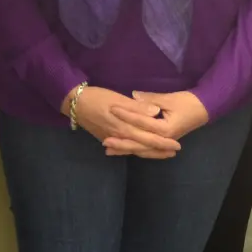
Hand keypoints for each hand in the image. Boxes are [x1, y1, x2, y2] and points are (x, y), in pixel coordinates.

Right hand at [65, 85, 182, 158]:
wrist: (74, 103)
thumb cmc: (98, 97)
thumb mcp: (118, 99)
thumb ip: (137, 107)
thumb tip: (156, 112)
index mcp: (126, 127)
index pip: (149, 139)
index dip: (164, 143)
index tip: (177, 146)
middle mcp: (121, 137)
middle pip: (144, 147)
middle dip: (159, 151)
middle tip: (174, 152)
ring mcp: (113, 139)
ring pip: (134, 149)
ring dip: (148, 152)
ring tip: (161, 154)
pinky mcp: (107, 138)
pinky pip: (125, 147)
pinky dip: (133, 151)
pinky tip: (137, 152)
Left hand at [108, 91, 209, 158]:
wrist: (203, 109)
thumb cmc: (187, 102)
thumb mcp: (169, 98)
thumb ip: (150, 100)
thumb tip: (133, 96)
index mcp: (164, 128)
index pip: (141, 122)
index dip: (126, 115)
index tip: (112, 109)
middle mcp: (163, 139)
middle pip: (139, 143)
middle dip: (121, 142)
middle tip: (104, 141)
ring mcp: (163, 143)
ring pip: (141, 149)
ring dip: (125, 150)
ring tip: (109, 150)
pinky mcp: (162, 143)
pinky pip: (146, 149)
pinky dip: (134, 150)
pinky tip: (123, 150)